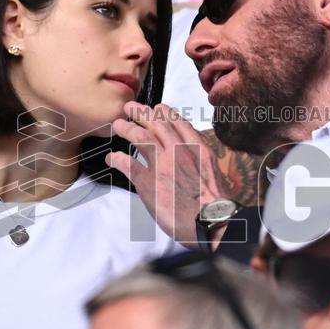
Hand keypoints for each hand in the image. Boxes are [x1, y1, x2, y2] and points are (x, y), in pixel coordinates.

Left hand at [107, 102, 232, 246]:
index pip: (180, 124)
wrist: (210, 220)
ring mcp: (163, 165)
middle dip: (142, 113)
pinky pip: (128, 164)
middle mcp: (179, 151)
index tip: (159, 108)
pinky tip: (112, 157)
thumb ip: (204, 163)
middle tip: (131, 108)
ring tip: (117, 125)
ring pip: (140, 137)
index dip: (167, 114)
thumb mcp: (216, 174)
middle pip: (157, 125)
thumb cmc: (218, 205)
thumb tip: (201, 163)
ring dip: (127, 128)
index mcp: (198, 149)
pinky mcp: (148, 182)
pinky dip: (117, 159)